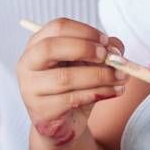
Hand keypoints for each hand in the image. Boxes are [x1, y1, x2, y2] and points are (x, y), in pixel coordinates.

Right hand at [17, 17, 127, 147]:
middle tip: (109, 57)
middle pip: (51, 48)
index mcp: (37, 44)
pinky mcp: (41, 111)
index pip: (57, 27)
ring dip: (99, 76)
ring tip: (121, 77)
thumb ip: (103, 50)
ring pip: (65, 77)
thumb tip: (115, 49)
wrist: (65, 122)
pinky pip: (71, 99)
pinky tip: (114, 91)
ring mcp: (30, 88)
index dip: (85, 31)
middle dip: (84, 49)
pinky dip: (98, 93)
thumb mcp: (89, 63)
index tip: (106, 42)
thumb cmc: (75, 86)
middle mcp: (27, 63)